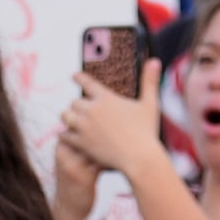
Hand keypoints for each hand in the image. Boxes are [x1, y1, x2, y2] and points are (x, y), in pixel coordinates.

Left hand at [57, 65, 169, 182]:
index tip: (73, 76)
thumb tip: (154, 60)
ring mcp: (84, 127)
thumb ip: (149, 82)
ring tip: (69, 119)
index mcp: (106, 98)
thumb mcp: (150, 104)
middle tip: (78, 108)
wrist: (139, 158)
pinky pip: (65, 135)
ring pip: (65, 116)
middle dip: (76, 105)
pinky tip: (65, 135)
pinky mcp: (81, 143)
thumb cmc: (146, 132)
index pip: (87, 83)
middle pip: (74, 102)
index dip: (79, 78)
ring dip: (68, 117)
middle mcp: (92, 110)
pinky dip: (65, 134)